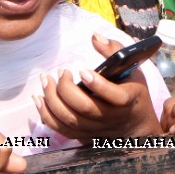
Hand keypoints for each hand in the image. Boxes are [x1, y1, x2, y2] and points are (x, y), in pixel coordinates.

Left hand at [34, 34, 161, 142]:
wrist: (135, 126)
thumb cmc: (131, 90)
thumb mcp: (131, 69)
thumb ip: (114, 51)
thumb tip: (94, 36)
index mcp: (127, 99)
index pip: (115, 96)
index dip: (97, 84)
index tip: (82, 70)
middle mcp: (111, 118)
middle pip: (85, 108)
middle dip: (66, 88)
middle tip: (62, 72)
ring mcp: (96, 130)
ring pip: (70, 120)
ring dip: (52, 100)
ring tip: (46, 80)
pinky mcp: (84, 136)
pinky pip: (61, 130)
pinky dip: (47, 115)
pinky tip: (39, 99)